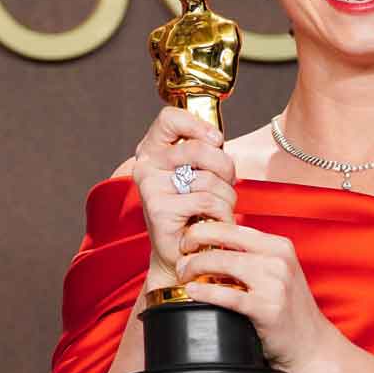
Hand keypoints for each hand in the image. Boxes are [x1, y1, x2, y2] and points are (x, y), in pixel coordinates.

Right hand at [132, 107, 236, 287]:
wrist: (180, 255)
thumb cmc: (194, 209)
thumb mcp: (198, 172)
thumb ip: (204, 150)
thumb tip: (216, 138)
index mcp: (152, 150)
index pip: (169, 118)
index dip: (198, 124)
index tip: (217, 140)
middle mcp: (146, 165)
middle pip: (199, 148)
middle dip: (226, 167)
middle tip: (227, 182)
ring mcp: (150, 187)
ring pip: (208, 178)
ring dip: (226, 196)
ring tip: (218, 209)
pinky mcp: (159, 210)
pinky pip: (207, 202)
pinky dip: (222, 214)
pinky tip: (215, 222)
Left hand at [176, 220, 340, 372]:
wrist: (312, 345)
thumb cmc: (288, 310)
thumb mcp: (277, 273)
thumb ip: (253, 257)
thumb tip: (213, 244)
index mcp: (279, 246)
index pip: (233, 227)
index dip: (204, 230)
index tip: (187, 241)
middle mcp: (278, 259)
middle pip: (224, 240)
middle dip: (193, 246)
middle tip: (180, 258)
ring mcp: (274, 282)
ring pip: (222, 262)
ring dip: (194, 267)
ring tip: (183, 275)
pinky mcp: (267, 308)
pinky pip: (227, 295)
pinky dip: (204, 292)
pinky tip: (192, 292)